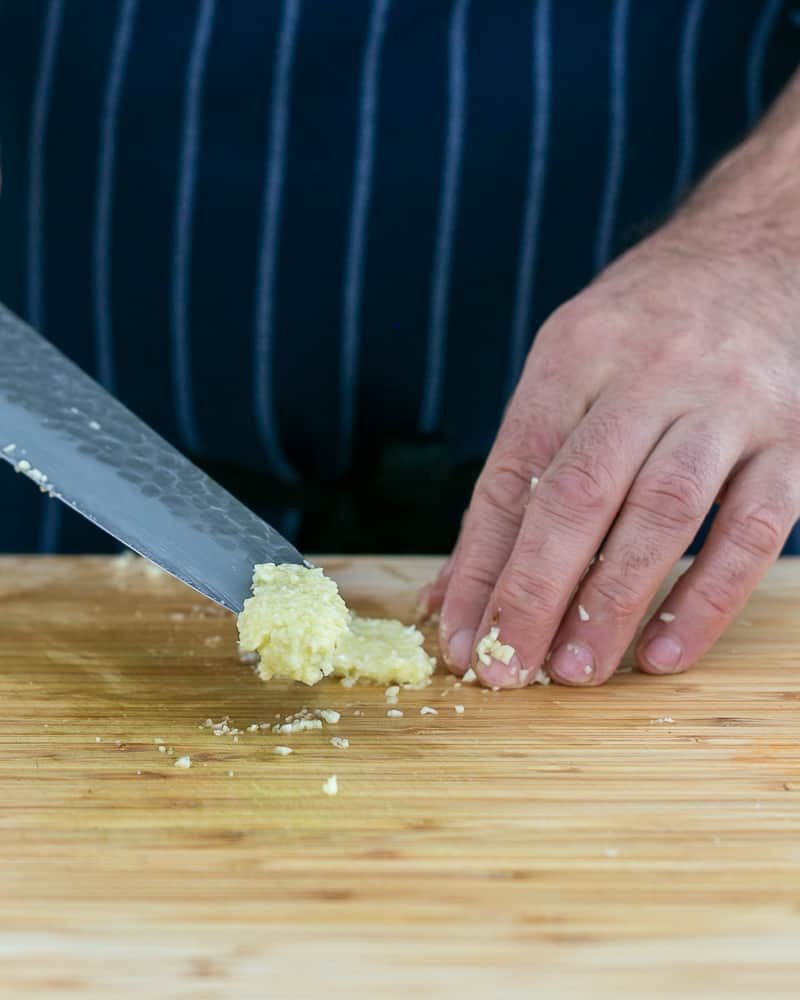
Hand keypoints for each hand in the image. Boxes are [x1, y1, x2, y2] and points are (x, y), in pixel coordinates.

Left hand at [423, 99, 799, 687]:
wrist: (760, 248)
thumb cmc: (646, 326)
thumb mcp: (570, 362)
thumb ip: (521, 469)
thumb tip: (457, 583)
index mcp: (575, 353)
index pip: (513, 472)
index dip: (479, 561)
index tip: (457, 631)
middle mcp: (648, 372)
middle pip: (578, 495)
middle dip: (534, 591)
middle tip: (507, 666)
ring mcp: (727, 404)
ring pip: (660, 514)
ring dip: (611, 603)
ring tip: (573, 670)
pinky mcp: (792, 438)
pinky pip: (750, 531)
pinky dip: (705, 598)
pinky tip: (664, 650)